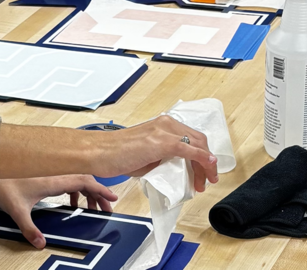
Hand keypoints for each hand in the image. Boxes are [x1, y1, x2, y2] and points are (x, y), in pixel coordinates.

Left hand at [0, 176, 117, 247]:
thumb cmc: (3, 184)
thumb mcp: (17, 210)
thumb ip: (29, 228)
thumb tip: (40, 243)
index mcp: (54, 179)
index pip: (84, 181)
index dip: (101, 189)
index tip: (113, 198)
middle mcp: (56, 173)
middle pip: (85, 179)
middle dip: (98, 193)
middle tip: (106, 209)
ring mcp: (52, 172)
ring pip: (77, 178)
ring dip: (88, 192)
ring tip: (93, 207)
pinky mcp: (46, 173)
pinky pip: (68, 179)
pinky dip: (76, 190)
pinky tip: (72, 202)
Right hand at [91, 116, 217, 192]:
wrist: (99, 152)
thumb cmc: (116, 154)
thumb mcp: (146, 154)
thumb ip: (163, 157)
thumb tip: (177, 169)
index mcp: (162, 124)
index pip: (191, 137)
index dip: (201, 155)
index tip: (202, 171)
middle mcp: (165, 123)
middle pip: (198, 140)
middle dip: (205, 162)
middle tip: (203, 180)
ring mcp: (164, 131)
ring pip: (198, 144)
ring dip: (204, 165)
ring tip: (201, 183)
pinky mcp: (162, 142)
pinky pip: (190, 150)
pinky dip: (203, 159)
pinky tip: (207, 168)